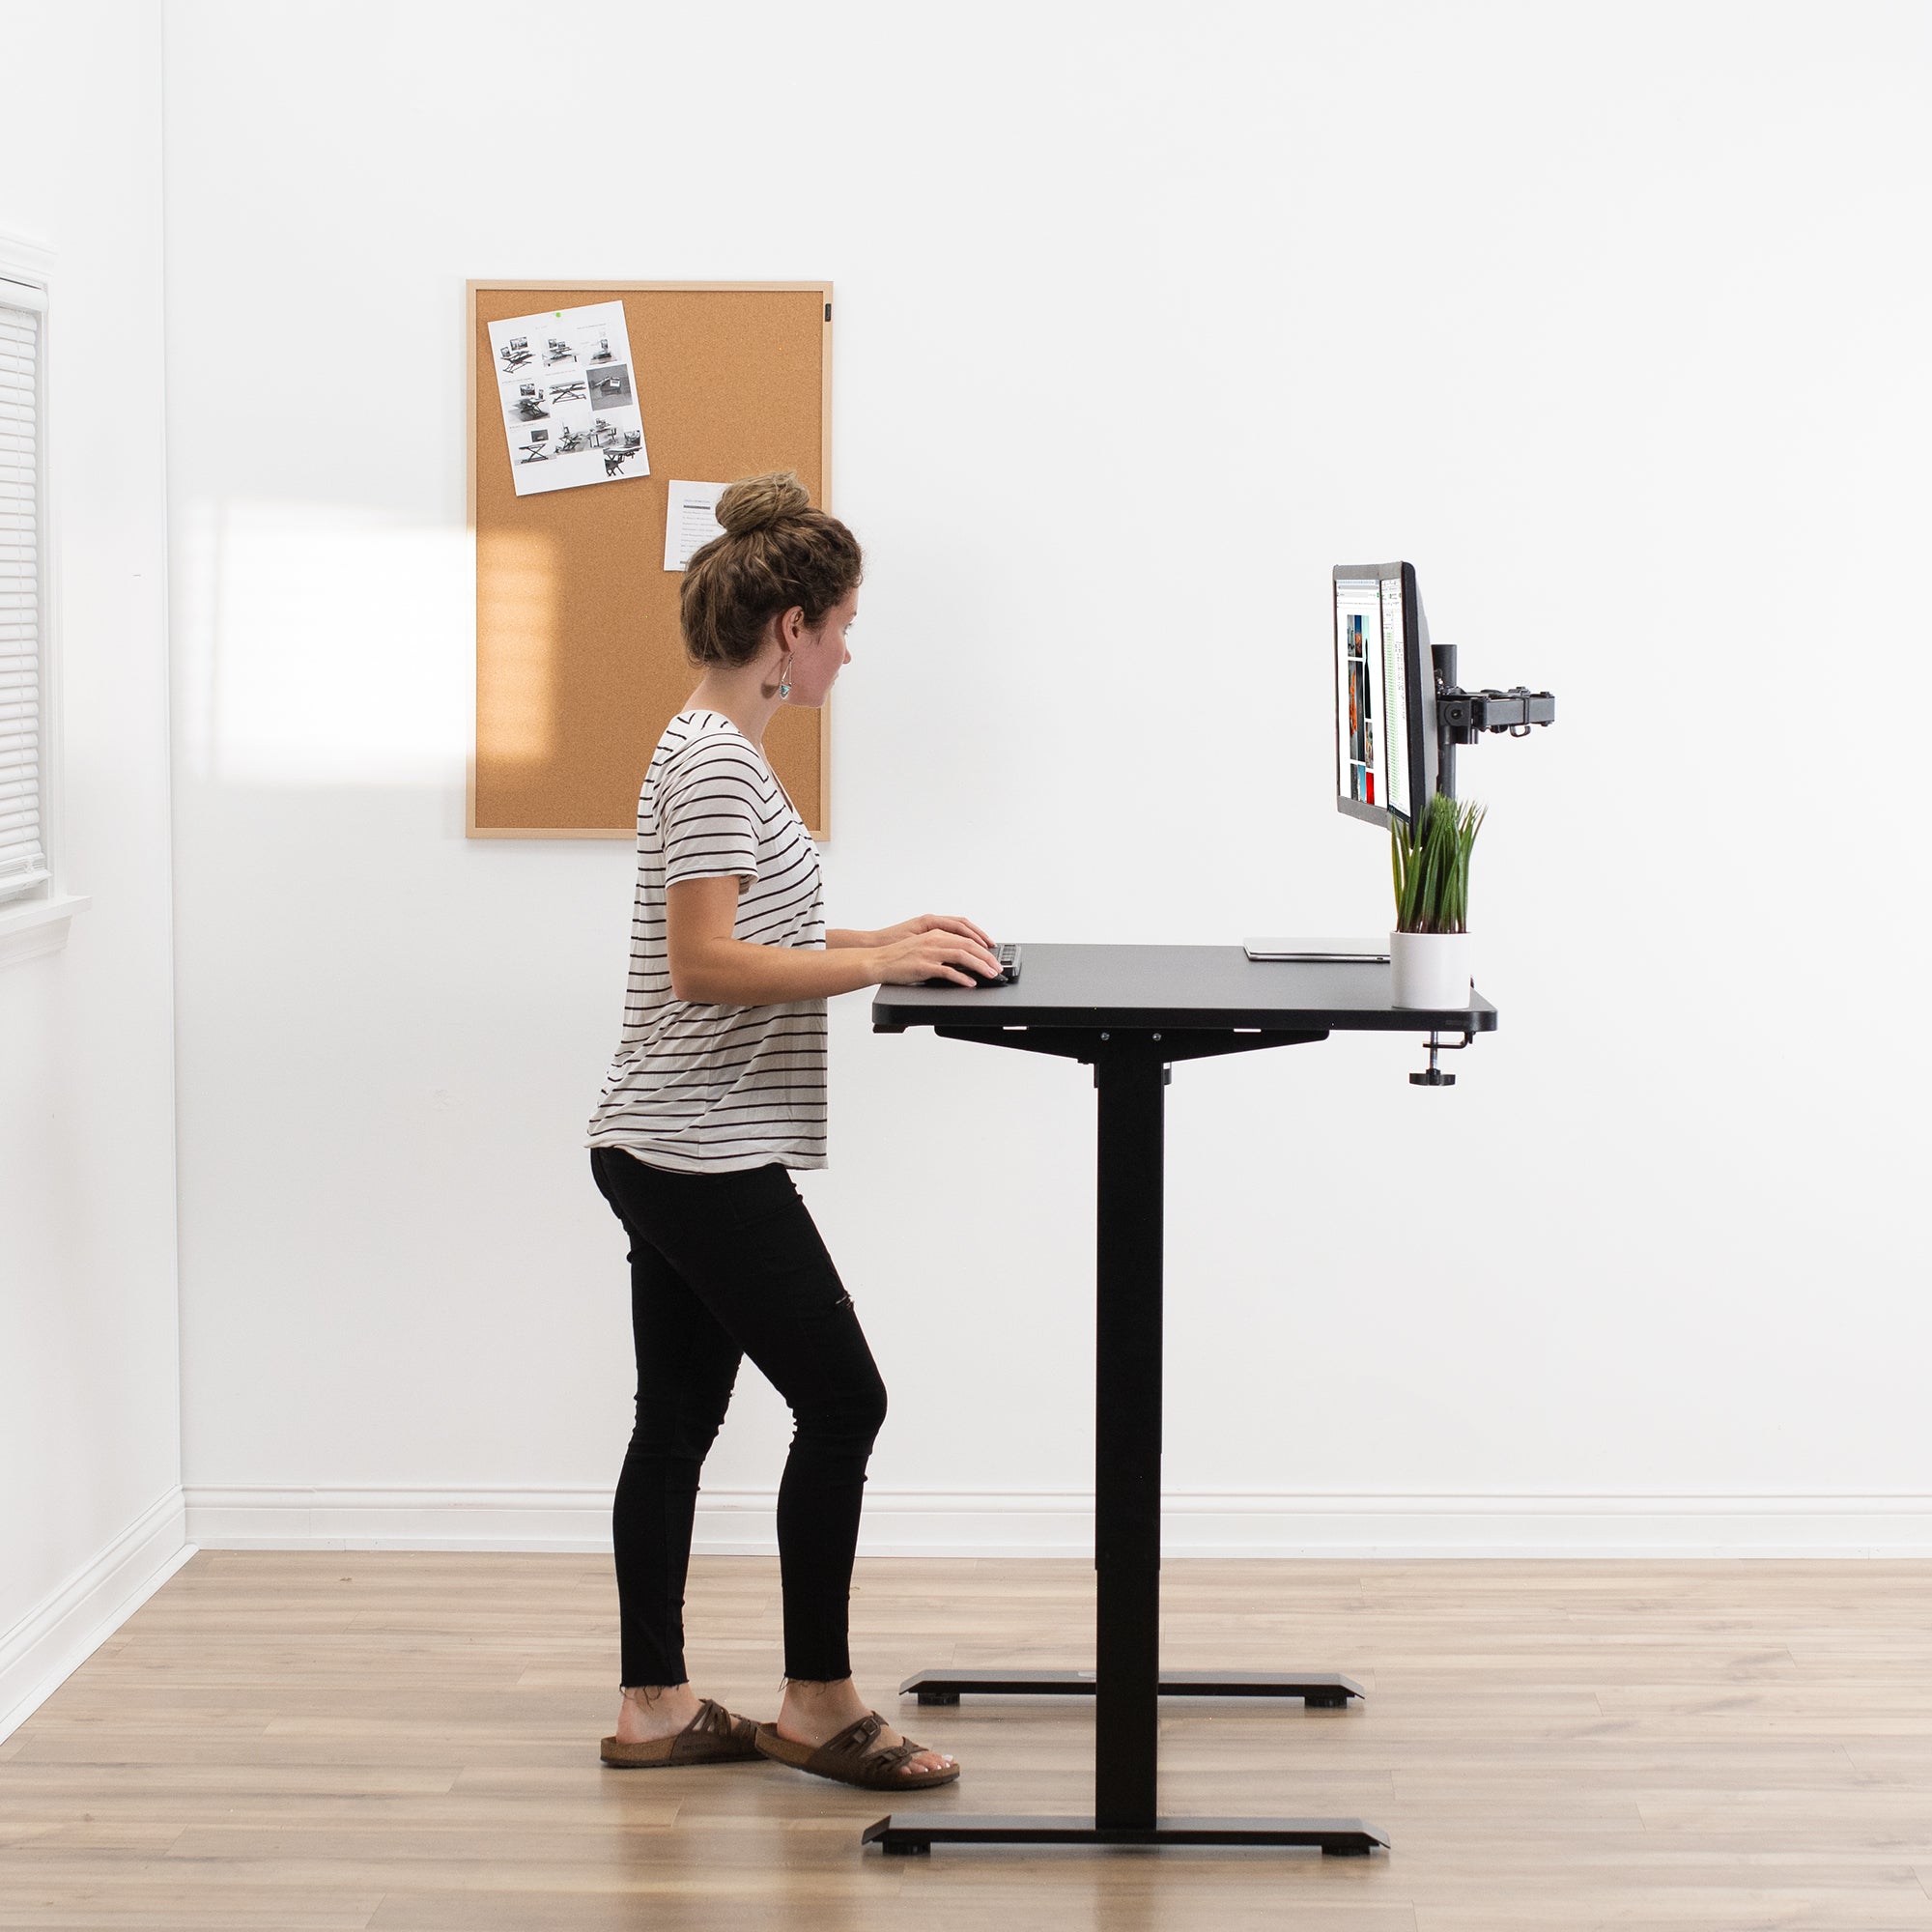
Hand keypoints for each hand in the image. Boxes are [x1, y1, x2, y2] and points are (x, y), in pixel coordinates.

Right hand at [871, 919, 1001, 987]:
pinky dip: (962, 977)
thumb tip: (959, 957)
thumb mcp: (921, 945)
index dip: (982, 945)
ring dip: (980, 966)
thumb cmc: (897, 956)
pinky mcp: (923, 966)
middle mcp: (934, 940)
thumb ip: (940, 948)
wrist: (877, 960)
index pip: (965, 936)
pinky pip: (948, 971)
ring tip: (991, 974)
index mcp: (935, 933)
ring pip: (962, 956)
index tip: (993, 955)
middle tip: (998, 967)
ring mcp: (929, 952)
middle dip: (987, 957)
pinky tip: (970, 983)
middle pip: (969, 945)